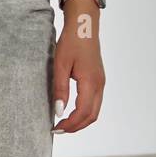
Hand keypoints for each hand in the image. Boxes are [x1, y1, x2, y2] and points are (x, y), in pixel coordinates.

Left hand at [52, 0, 104, 133]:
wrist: (84, 26)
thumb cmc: (71, 42)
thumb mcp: (60, 66)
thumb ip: (60, 90)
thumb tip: (59, 112)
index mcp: (90, 82)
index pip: (82, 112)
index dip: (69, 125)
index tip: (55, 128)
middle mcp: (99, 84)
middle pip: (91, 116)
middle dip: (75, 127)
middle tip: (58, 130)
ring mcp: (101, 82)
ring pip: (94, 111)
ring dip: (80, 121)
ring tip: (63, 124)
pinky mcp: (98, 80)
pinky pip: (94, 103)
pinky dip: (84, 113)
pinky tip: (70, 113)